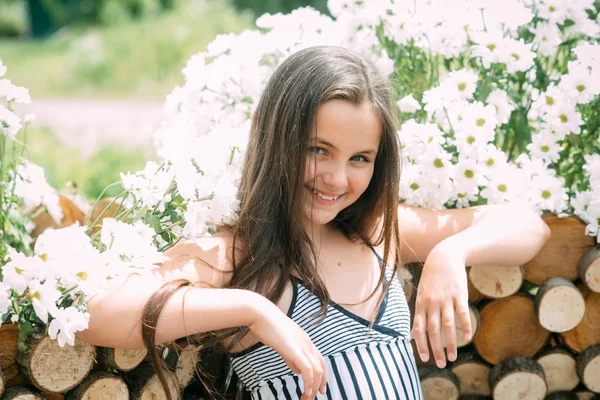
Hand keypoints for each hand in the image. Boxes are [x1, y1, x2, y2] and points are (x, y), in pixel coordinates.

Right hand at [248, 295, 326, 398]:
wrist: (259, 313)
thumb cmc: (267, 326)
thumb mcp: (282, 343)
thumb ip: (291, 356)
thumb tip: (297, 370)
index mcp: (304, 339)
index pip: (319, 359)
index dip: (321, 375)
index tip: (318, 389)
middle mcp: (307, 342)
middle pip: (322, 365)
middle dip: (320, 383)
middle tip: (314, 396)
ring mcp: (302, 344)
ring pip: (317, 369)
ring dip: (314, 386)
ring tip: (307, 397)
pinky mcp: (294, 349)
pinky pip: (308, 368)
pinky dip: (309, 382)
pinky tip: (307, 391)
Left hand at [411, 240, 471, 368]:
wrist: (443, 257)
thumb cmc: (431, 279)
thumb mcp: (421, 295)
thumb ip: (418, 315)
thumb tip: (412, 335)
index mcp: (421, 304)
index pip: (419, 328)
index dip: (420, 344)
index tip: (424, 359)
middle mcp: (432, 303)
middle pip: (433, 330)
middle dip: (436, 349)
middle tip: (441, 364)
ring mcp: (446, 299)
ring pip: (448, 325)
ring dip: (451, 343)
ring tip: (453, 357)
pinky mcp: (459, 295)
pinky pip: (462, 314)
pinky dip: (465, 327)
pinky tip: (467, 338)